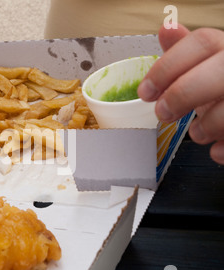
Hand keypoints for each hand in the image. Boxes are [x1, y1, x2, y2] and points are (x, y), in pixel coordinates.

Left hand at [138, 24, 223, 163]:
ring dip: (208, 125)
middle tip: (162, 113)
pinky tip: (216, 150)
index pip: (203, 42)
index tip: (145, 92)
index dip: (167, 67)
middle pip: (218, 71)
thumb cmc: (222, 85)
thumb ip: (188, 52)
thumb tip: (166, 29)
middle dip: (182, 94)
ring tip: (197, 132)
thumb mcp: (206, 66)